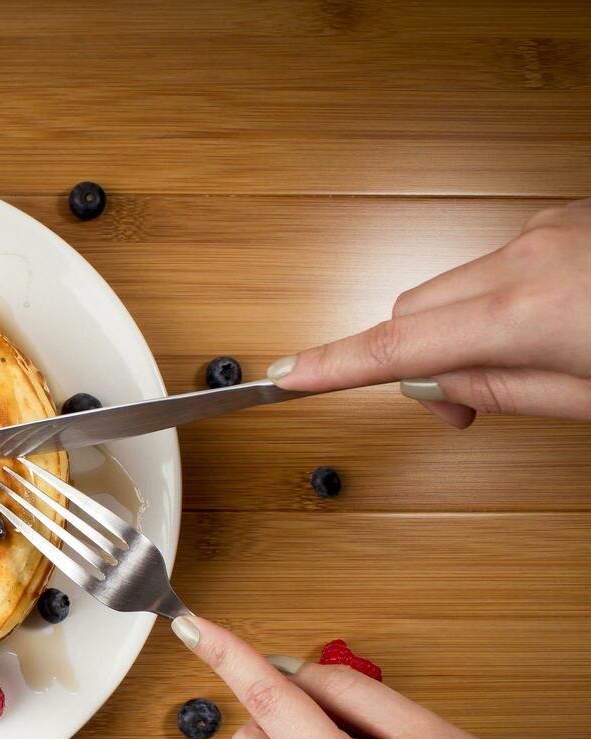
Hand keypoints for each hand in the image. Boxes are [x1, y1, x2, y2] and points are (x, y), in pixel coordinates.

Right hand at [267, 199, 590, 427]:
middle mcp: (527, 256)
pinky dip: (505, 298)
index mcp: (529, 310)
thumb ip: (507, 389)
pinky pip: (502, 262)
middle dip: (418, 358)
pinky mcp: (568, 216)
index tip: (290, 374)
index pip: (399, 346)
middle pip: (414, 311)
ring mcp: (547, 228)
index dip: (336, 364)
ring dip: (464, 327)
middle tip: (460, 408)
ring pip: (457, 287)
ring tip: (527, 361)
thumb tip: (440, 383)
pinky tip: (555, 319)